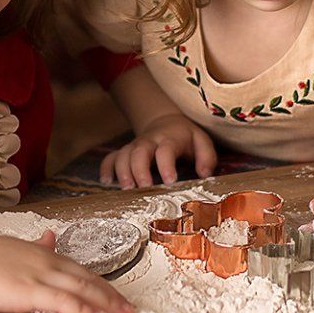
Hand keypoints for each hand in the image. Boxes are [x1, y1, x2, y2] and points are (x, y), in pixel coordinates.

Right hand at [0, 232, 133, 312]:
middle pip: (87, 278)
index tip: (115, 293)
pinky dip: (83, 310)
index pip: (78, 268)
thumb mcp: (10, 246)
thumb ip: (33, 245)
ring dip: (106, 302)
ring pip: (82, 289)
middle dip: (111, 294)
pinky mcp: (28, 291)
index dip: (100, 282)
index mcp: (40, 252)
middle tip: (130, 308)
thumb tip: (50, 237)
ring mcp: (38, 275)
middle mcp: (45, 261)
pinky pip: (63, 302)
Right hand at [99, 114, 217, 187]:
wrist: (164, 121)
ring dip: (122, 172)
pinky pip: (110, 158)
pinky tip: (107, 183)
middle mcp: (149, 142)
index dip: (166, 164)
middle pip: (139, 152)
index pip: (166, 149)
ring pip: (123, 155)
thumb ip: (207, 157)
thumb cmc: (185, 137)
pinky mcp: (125, 152)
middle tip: (143, 188)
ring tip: (126, 190)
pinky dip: (106, 169)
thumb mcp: (202, 141)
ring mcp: (135, 146)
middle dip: (139, 170)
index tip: (170, 181)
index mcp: (170, 139)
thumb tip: (204, 174)